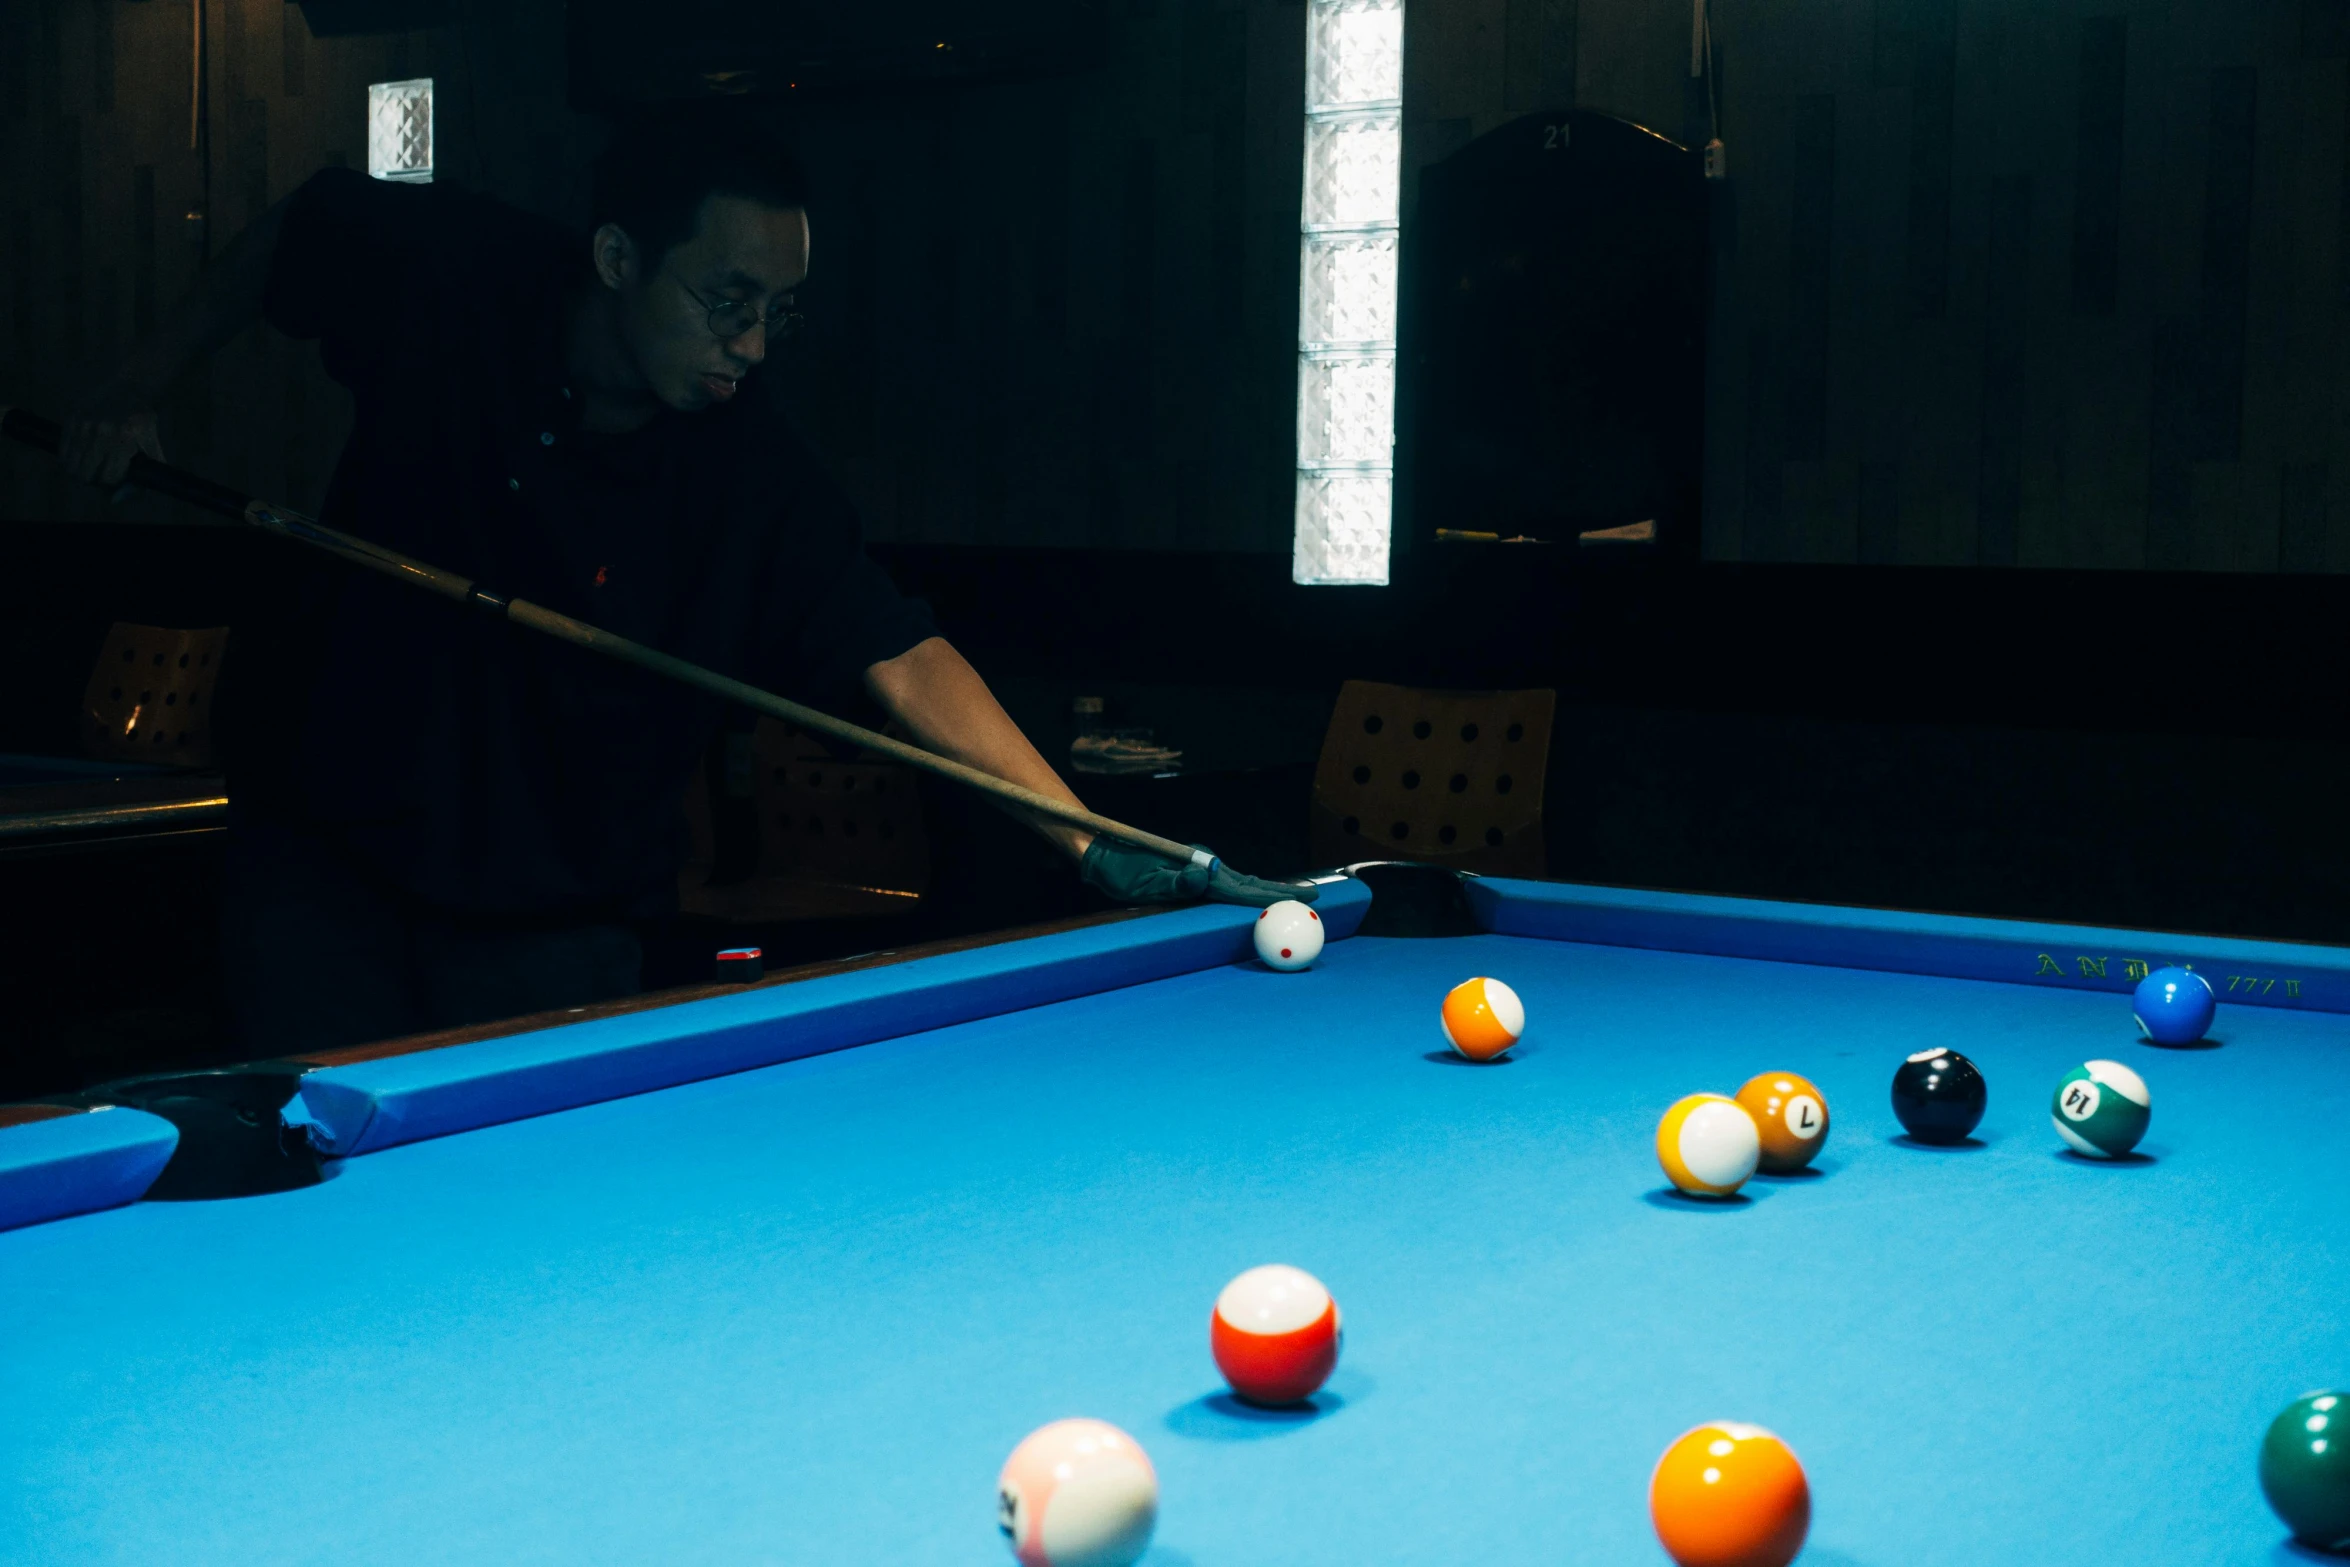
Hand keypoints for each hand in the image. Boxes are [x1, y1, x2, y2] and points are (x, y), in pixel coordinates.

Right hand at [60, 376, 164, 486]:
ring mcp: (83, 425)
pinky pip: (62, 451)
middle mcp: (101, 433)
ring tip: (88, 468)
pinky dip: (68, 460)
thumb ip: (141, 476)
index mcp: (124, 440)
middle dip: (93, 481)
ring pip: (70, 465)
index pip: (109, 477)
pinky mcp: (71, 418)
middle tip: (99, 476)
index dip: (112, 484)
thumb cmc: (142, 421)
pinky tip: (78, 458)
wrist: (129, 387)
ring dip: (79, 472)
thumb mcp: (151, 447)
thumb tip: (117, 499)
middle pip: (86, 475)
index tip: (114, 479)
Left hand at [1080, 838, 1320, 908]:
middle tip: (1313, 897)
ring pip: (1241, 882)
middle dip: (1281, 892)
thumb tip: (1206, 878)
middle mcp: (1204, 866)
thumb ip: (1175, 884)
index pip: (1240, 888)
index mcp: (1198, 870)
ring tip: (1297, 896)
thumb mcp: (1143, 882)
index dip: (1270, 895)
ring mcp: (1200, 867)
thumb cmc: (1120, 871)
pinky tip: (1259, 892)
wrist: (1104, 851)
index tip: (1297, 899)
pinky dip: (1248, 889)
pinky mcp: (1194, 871)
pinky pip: (1228, 884)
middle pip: (1249, 884)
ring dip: (1268, 890)